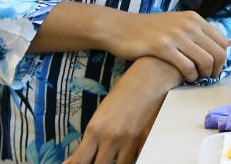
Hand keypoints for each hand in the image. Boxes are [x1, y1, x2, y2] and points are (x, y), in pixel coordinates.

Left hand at [63, 57, 177, 163]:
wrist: (152, 75)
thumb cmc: (126, 91)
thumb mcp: (102, 113)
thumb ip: (92, 137)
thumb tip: (78, 157)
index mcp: (95, 129)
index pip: (79, 161)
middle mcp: (110, 138)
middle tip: (97, 160)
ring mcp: (130, 141)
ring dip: (116, 163)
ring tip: (114, 156)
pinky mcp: (147, 140)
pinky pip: (137, 159)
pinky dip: (132, 158)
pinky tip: (129, 154)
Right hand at [107, 10, 230, 81]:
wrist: (119, 28)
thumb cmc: (149, 29)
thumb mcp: (178, 23)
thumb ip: (202, 32)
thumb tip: (228, 42)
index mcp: (194, 18)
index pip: (222, 42)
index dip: (222, 59)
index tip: (214, 68)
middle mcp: (188, 24)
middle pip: (217, 53)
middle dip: (216, 69)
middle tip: (208, 77)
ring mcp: (175, 35)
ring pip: (205, 61)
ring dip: (204, 75)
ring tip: (196, 78)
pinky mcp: (162, 47)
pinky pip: (187, 67)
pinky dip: (190, 77)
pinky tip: (185, 79)